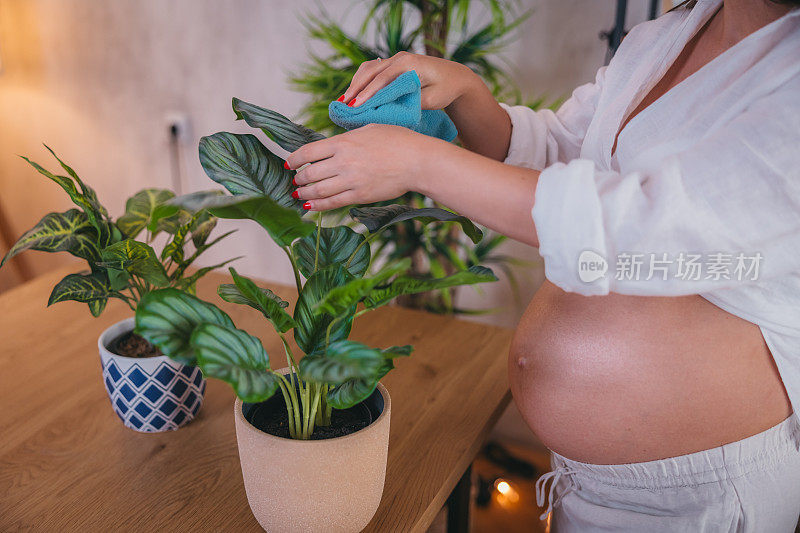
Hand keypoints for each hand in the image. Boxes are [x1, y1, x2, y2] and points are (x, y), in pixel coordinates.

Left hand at [287, 124, 442, 210]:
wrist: (417, 161)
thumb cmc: (397, 141)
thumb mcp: (368, 129)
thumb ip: (347, 138)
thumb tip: (332, 145)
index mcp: (343, 142)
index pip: (308, 152)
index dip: (295, 159)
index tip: (289, 163)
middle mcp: (343, 161)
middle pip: (310, 173)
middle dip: (298, 179)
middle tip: (294, 181)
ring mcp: (351, 180)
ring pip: (318, 190)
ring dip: (304, 193)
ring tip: (298, 194)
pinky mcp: (360, 195)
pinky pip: (333, 202)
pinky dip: (319, 205)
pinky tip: (310, 206)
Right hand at [342, 51, 478, 109]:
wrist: (455, 77)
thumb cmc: (446, 89)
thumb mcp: (432, 100)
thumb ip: (410, 102)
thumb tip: (387, 108)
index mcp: (409, 64)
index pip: (382, 79)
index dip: (368, 94)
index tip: (356, 106)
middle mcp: (400, 57)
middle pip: (370, 71)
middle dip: (355, 88)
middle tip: (343, 105)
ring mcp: (396, 59)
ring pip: (369, 69)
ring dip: (356, 84)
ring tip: (345, 101)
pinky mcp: (394, 64)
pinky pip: (374, 70)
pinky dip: (363, 81)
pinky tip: (355, 94)